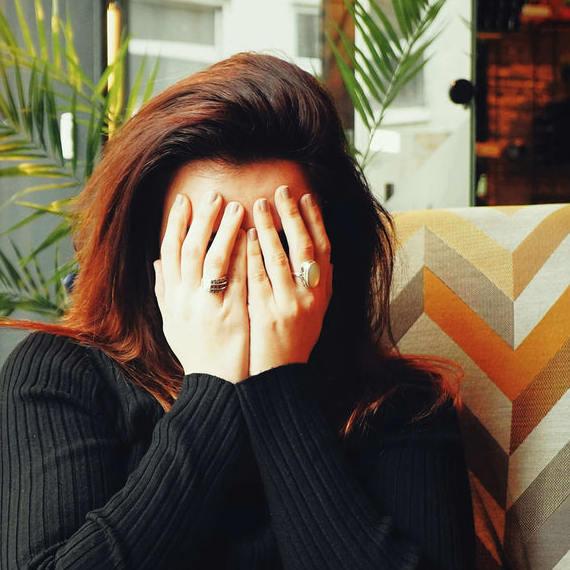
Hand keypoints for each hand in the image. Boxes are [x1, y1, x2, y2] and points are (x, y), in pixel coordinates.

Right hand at [154, 190, 249, 382]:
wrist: (216, 386)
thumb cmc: (197, 353)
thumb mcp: (172, 323)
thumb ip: (164, 292)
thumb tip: (157, 263)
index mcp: (172, 299)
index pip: (169, 252)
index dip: (176, 224)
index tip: (184, 201)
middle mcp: (185, 300)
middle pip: (190, 249)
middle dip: (201, 219)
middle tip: (213, 195)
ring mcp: (208, 307)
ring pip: (214, 258)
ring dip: (225, 230)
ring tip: (237, 207)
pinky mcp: (231, 315)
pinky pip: (237, 278)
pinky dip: (243, 255)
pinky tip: (253, 237)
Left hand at [245, 185, 331, 374]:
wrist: (279, 378)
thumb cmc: (291, 344)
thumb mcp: (312, 313)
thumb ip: (312, 285)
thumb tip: (320, 255)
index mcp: (322, 293)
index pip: (324, 248)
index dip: (316, 221)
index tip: (307, 197)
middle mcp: (311, 296)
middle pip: (305, 247)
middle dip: (293, 215)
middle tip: (281, 191)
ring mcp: (290, 305)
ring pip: (282, 257)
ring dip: (271, 227)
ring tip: (259, 204)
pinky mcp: (268, 314)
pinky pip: (259, 277)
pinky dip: (253, 254)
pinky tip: (245, 236)